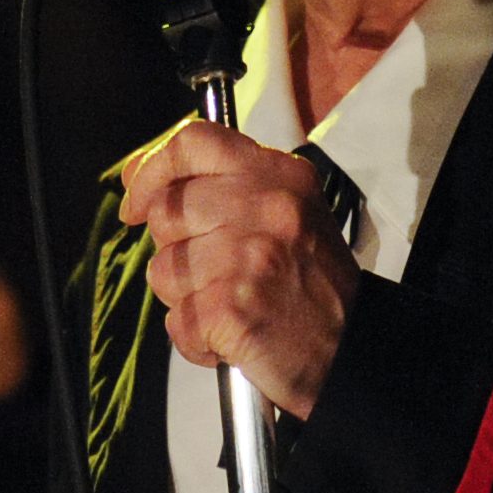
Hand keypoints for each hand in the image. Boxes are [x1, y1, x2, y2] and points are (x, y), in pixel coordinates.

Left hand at [120, 119, 356, 418]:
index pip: (193, 142)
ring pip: (164, 270)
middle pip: (167, 211)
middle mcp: (266, 207)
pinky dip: (197, 340)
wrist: (355, 350)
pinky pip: (178, 322)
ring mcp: (248, 257)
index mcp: (280, 176)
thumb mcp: (290, 211)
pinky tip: (233, 336)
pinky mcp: (232, 307)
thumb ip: (224, 185)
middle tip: (218, 272)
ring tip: (232, 304)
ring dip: (187, 299)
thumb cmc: (315, 286)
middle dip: (177, 249)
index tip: (136, 198)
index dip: (151, 168)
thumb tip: (140, 177)